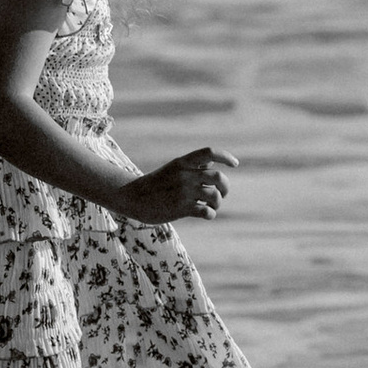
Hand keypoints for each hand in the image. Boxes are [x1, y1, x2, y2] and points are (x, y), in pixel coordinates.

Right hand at [118, 144, 238, 224]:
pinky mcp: (181, 208)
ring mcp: (183, 191)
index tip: (235, 165)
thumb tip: (212, 163)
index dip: (226, 157)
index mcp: (183, 162)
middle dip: (225, 187)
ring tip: (211, 207)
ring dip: (218, 203)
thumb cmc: (155, 184)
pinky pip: (207, 211)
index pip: (209, 153)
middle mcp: (185, 175)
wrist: (132, 198)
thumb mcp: (172, 169)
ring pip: (215, 196)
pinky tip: (206, 214)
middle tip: (221, 194)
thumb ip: (192, 166)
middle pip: (219, 177)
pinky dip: (211, 214)